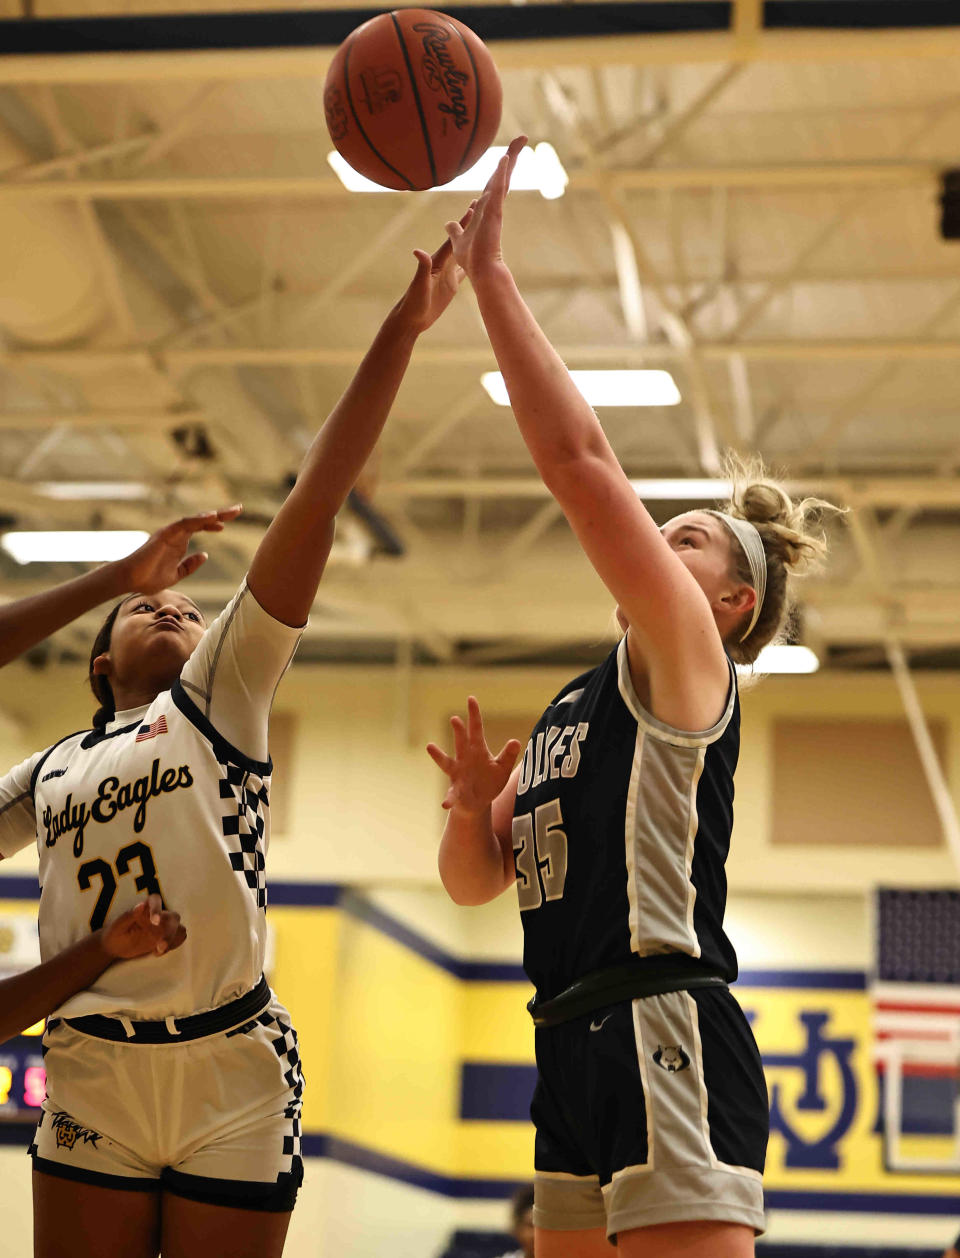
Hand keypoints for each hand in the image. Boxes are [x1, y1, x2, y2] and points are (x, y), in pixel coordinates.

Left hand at [100, 895, 186, 959]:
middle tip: (160, 946)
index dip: (158, 909)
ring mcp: (163, 927)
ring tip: (159, 950)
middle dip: (170, 931)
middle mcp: (157, 915)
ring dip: (174, 939)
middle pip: (173, 917)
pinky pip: (178, 938)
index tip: (154, 921)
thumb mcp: (118, 926)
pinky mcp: (166, 937)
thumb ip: (129, 915)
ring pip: (179, 928)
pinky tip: (158, 952)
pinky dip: (174, 945)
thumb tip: (141, 905)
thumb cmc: (114, 934)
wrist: (116, 946)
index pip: (156, 900)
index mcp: (145, 908)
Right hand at [116, 506, 241, 593]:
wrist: (130, 580)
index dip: (214, 525)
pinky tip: (211, 517)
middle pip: (201, 520)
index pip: (200, 528)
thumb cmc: (148, 578)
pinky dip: (197, 520)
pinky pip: (183, 524)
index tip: (226, 525)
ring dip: (212, 515)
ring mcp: (170, 533)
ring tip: (229, 512)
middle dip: (220, 514)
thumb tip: (205, 555)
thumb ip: (190, 565)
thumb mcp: (176, 574)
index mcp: (179, 542)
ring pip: (195, 519)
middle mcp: (176, 534)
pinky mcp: (164, 534)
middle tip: (238, 508)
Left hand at [394, 207, 474, 333]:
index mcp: (437, 262)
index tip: (472, 209)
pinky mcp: (450, 286)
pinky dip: (472, 264)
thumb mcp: (419, 286)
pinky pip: (464, 272)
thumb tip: (417, 250)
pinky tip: (480, 260)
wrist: (411, 319)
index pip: (453, 241)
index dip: (463, 225)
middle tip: (479, 209)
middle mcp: (443, 265)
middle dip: (470, 227)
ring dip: (473, 243)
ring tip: (483, 230)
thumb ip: (421, 268)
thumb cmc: (413, 303)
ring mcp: (447, 275)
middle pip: (460, 243)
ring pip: (463, 255)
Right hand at [426, 696, 520, 815]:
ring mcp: (457, 774)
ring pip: (447, 762)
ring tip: (430, 747)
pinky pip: (451, 795)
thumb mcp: (503, 768)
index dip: (474, 714)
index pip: (476, 729)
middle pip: (461, 741)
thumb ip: (508, 756)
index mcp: (478, 750)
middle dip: (458, 731)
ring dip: (438, 755)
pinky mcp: (455, 792)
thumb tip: (515, 741)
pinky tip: (445, 804)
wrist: (479, 802)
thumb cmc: (490, 781)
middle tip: (455, 719)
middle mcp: (464, 759)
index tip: (471, 698)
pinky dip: (448, 799)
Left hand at [444, 135, 525, 277]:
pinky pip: (499, 190)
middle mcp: (492, 205)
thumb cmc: (471, 259)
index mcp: (485, 209)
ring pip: (503, 178)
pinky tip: (506, 158)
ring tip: (521, 139)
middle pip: (502, 175)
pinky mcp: (495, 214)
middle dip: (512, 155)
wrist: (480, 271)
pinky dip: (502, 174)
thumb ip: (455, 230)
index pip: (494, 184)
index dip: (500, 169)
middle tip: (522, 138)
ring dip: (511, 157)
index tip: (508, 155)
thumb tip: (448, 224)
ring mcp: (495, 208)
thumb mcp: (457, 240)